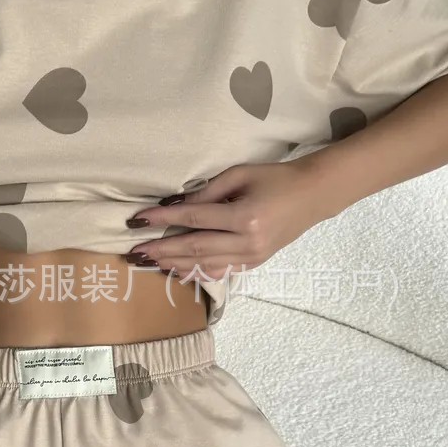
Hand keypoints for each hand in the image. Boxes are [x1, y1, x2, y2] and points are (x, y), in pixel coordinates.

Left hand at [125, 158, 329, 280]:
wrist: (312, 196)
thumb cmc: (275, 178)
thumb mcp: (239, 175)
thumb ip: (206, 193)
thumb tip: (174, 207)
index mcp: (244, 216)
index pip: (194, 220)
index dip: (163, 220)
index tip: (138, 219)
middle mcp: (247, 242)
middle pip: (194, 248)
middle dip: (161, 250)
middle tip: (134, 252)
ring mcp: (251, 257)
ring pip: (204, 265)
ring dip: (173, 264)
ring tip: (147, 262)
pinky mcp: (253, 264)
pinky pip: (218, 271)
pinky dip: (194, 271)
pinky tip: (174, 269)